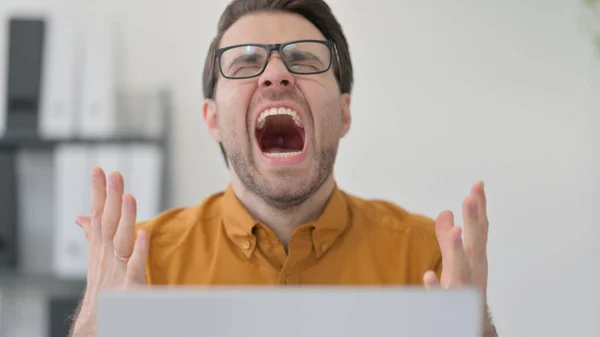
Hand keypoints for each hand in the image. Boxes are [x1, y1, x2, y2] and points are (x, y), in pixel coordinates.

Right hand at [70, 167, 149, 336]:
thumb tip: (81, 216)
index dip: (97, 192)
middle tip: (114, 173)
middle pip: (108, 222)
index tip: (98, 169)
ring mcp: (117, 269)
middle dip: (110, 197)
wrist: (101, 321)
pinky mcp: (130, 285)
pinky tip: (144, 234)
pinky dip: (139, 251)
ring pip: (120, 240)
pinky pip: (135, 266)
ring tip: (128, 196)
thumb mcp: (96, 257)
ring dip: (124, 218)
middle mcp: (106, 255)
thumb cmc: (103, 285)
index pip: (97, 214)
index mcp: (100, 246)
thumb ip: (92, 235)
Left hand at [423, 181, 493, 331]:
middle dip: (474, 219)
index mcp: (475, 256)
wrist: (469, 322)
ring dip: (459, 249)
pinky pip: (443, 296)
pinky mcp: (450, 303)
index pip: (480, 228)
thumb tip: (445, 212)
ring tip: (457, 231)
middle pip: (476, 242)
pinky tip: (428, 276)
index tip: (478, 184)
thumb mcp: (456, 259)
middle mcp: (473, 269)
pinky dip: (437, 287)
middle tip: (470, 196)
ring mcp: (463, 286)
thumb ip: (448, 236)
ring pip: (462, 268)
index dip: (480, 206)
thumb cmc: (464, 287)